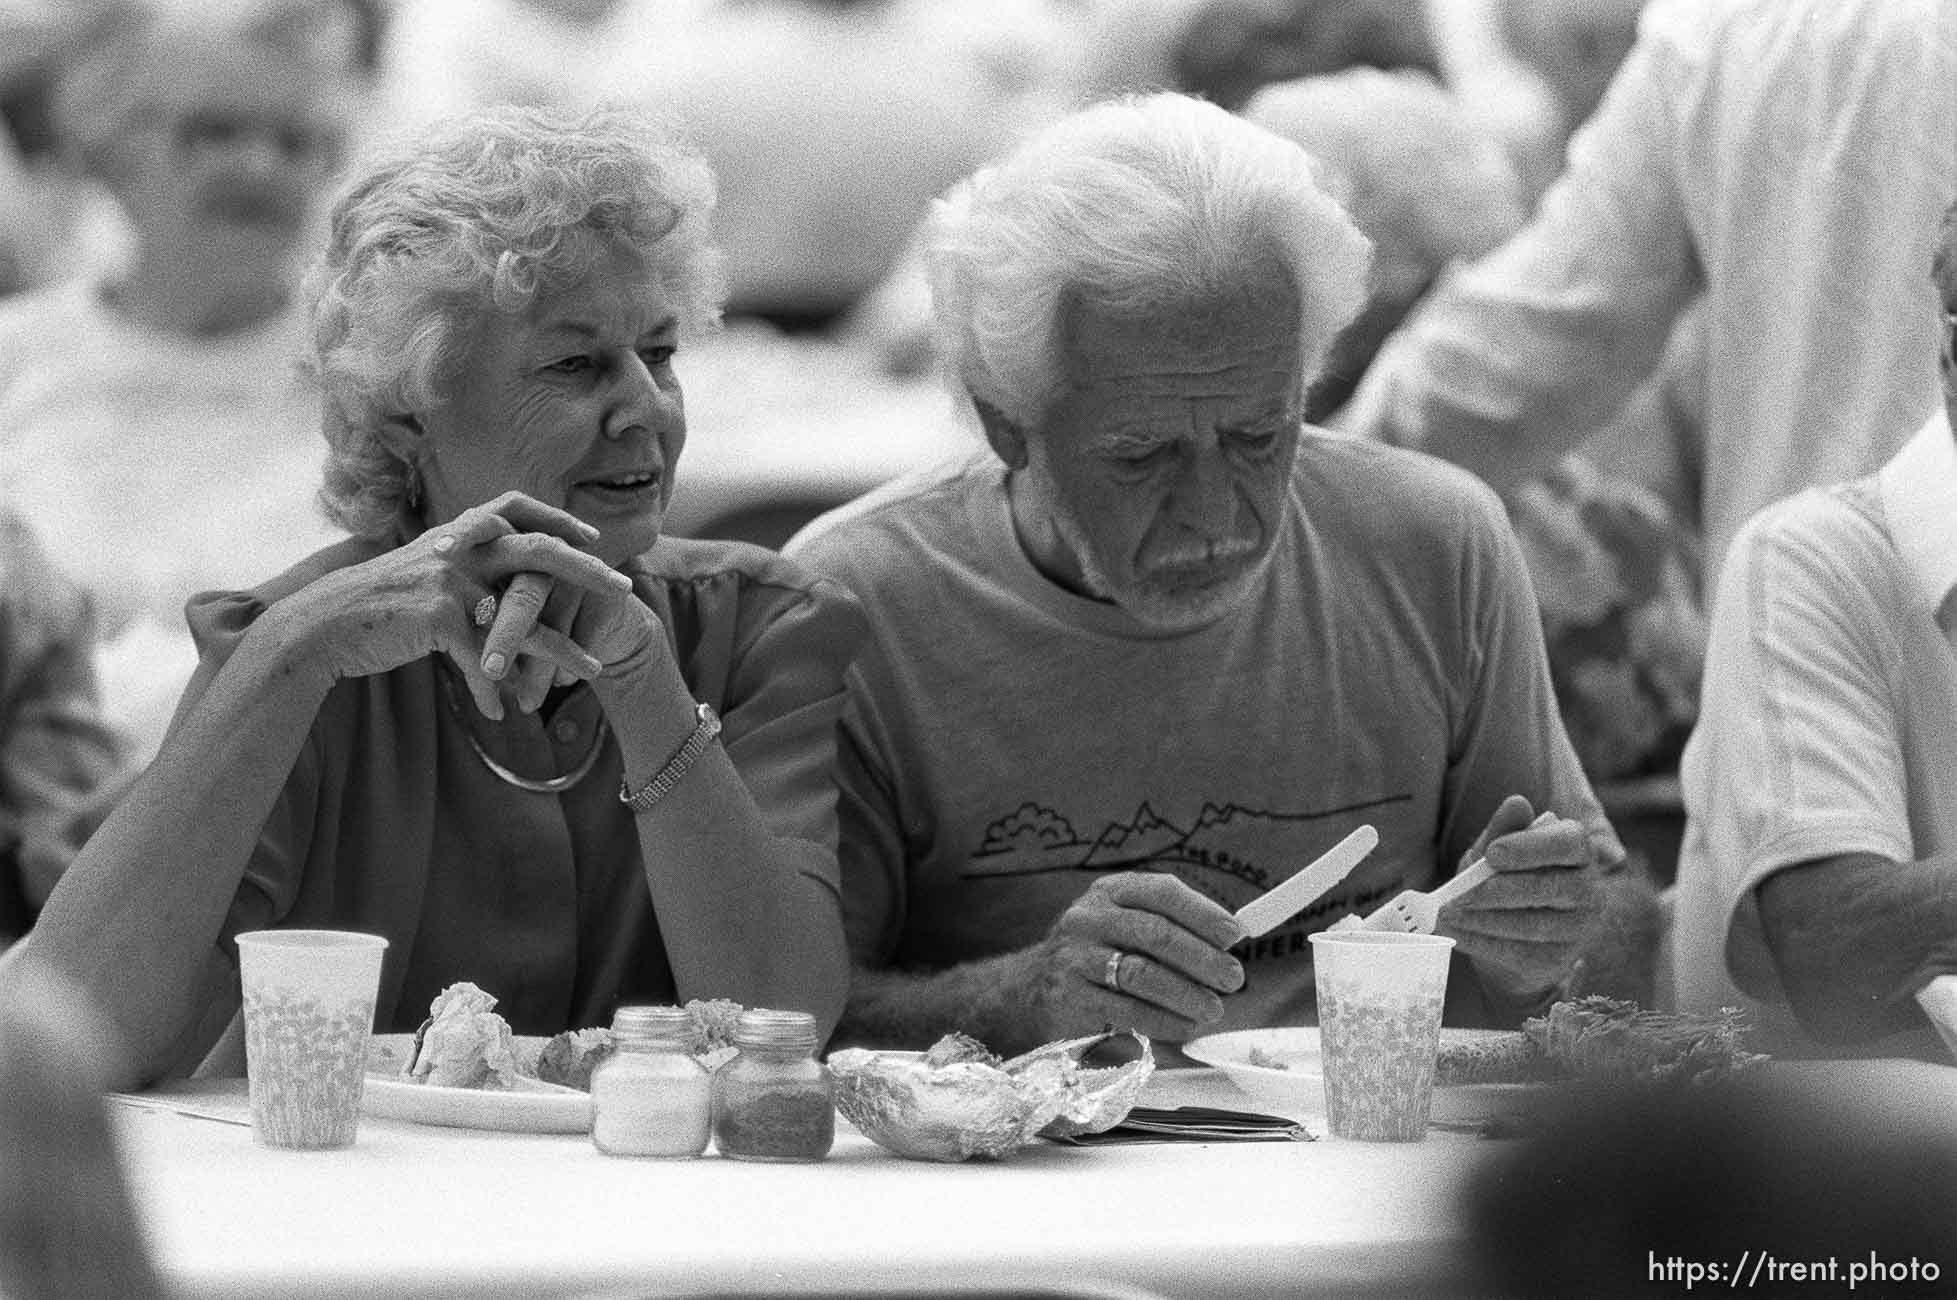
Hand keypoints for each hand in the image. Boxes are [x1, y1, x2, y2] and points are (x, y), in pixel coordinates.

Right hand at [282, 492, 633, 719]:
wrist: (323, 624)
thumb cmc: (374, 602)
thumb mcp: (421, 566)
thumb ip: (461, 560)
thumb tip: (496, 564)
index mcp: (458, 532)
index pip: (516, 508)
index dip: (558, 519)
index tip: (593, 538)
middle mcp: (460, 548)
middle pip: (540, 552)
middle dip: (588, 571)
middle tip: (625, 588)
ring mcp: (452, 581)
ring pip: (525, 618)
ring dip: (563, 649)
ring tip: (594, 671)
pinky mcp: (441, 619)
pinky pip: (484, 661)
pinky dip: (495, 690)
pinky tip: (502, 713)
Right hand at [1021, 873, 1244, 1043]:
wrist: (1031, 988)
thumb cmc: (1097, 953)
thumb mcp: (1123, 923)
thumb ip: (1169, 925)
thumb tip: (1228, 942)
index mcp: (1110, 891)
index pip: (1162, 892)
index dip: (1203, 913)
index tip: (1234, 935)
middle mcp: (1089, 917)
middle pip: (1156, 934)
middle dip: (1202, 959)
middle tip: (1233, 979)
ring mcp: (1076, 957)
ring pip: (1142, 974)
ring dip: (1187, 994)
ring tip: (1214, 1009)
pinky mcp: (1071, 997)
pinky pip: (1127, 1010)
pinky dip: (1163, 1021)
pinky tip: (1184, 1026)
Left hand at [1440, 794, 1601, 1002]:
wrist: (1512, 935)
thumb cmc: (1506, 879)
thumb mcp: (1496, 852)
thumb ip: (1503, 830)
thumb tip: (1517, 802)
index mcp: (1578, 851)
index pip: (1568, 843)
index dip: (1530, 847)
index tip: (1492, 854)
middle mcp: (1589, 889)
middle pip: (1549, 887)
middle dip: (1498, 891)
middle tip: (1458, 894)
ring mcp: (1578, 929)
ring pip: (1532, 924)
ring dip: (1482, 920)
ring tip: (1446, 915)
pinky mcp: (1559, 960)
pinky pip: (1519, 952)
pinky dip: (1481, 942)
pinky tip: (1455, 933)